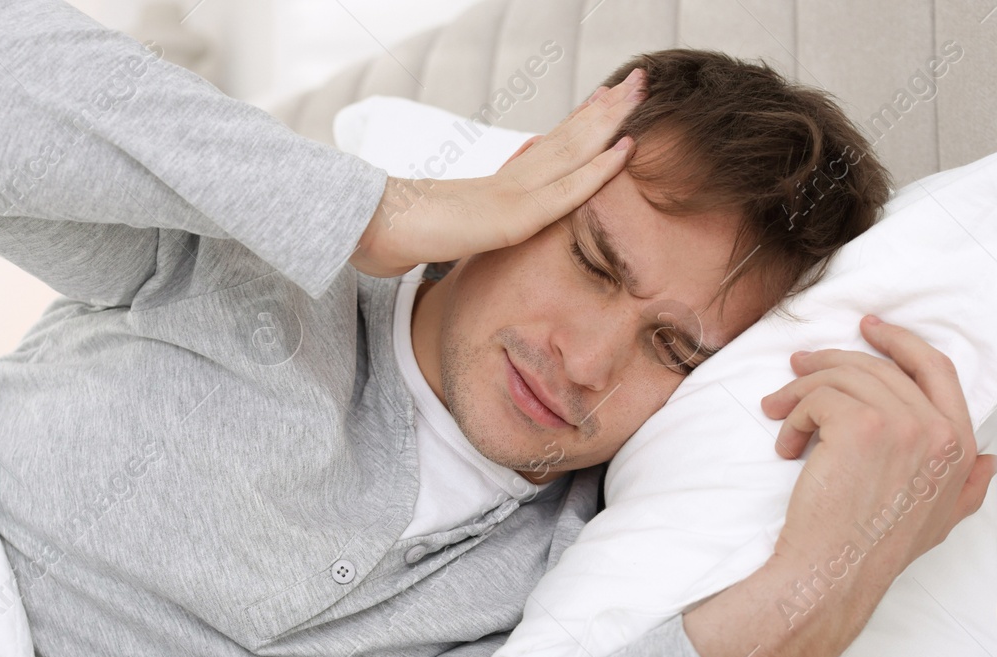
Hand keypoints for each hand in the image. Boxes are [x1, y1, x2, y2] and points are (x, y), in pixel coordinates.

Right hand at [348, 68, 646, 277]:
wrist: (357, 231)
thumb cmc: (383, 236)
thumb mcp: (431, 236)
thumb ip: (450, 231)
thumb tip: (448, 237)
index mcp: (492, 190)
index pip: (545, 152)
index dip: (578, 128)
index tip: (605, 104)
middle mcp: (505, 183)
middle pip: (565, 141)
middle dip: (603, 111)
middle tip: (638, 80)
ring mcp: (509, 197)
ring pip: (571, 153)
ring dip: (609, 123)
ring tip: (640, 91)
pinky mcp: (509, 218)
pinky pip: (563, 193)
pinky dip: (596, 172)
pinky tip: (624, 150)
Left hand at [682, 315, 996, 656]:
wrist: (835, 574)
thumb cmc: (875, 550)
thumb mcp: (942, 521)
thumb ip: (969, 487)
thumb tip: (990, 461)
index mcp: (960, 446)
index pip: (937, 369)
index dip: (901, 342)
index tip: (869, 329)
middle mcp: (938, 432)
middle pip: (880, 367)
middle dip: (832, 361)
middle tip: (798, 366)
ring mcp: (901, 427)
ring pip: (843, 377)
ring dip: (801, 391)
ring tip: (778, 413)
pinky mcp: (858, 427)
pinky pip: (818, 397)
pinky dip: (792, 415)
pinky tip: (785, 445)